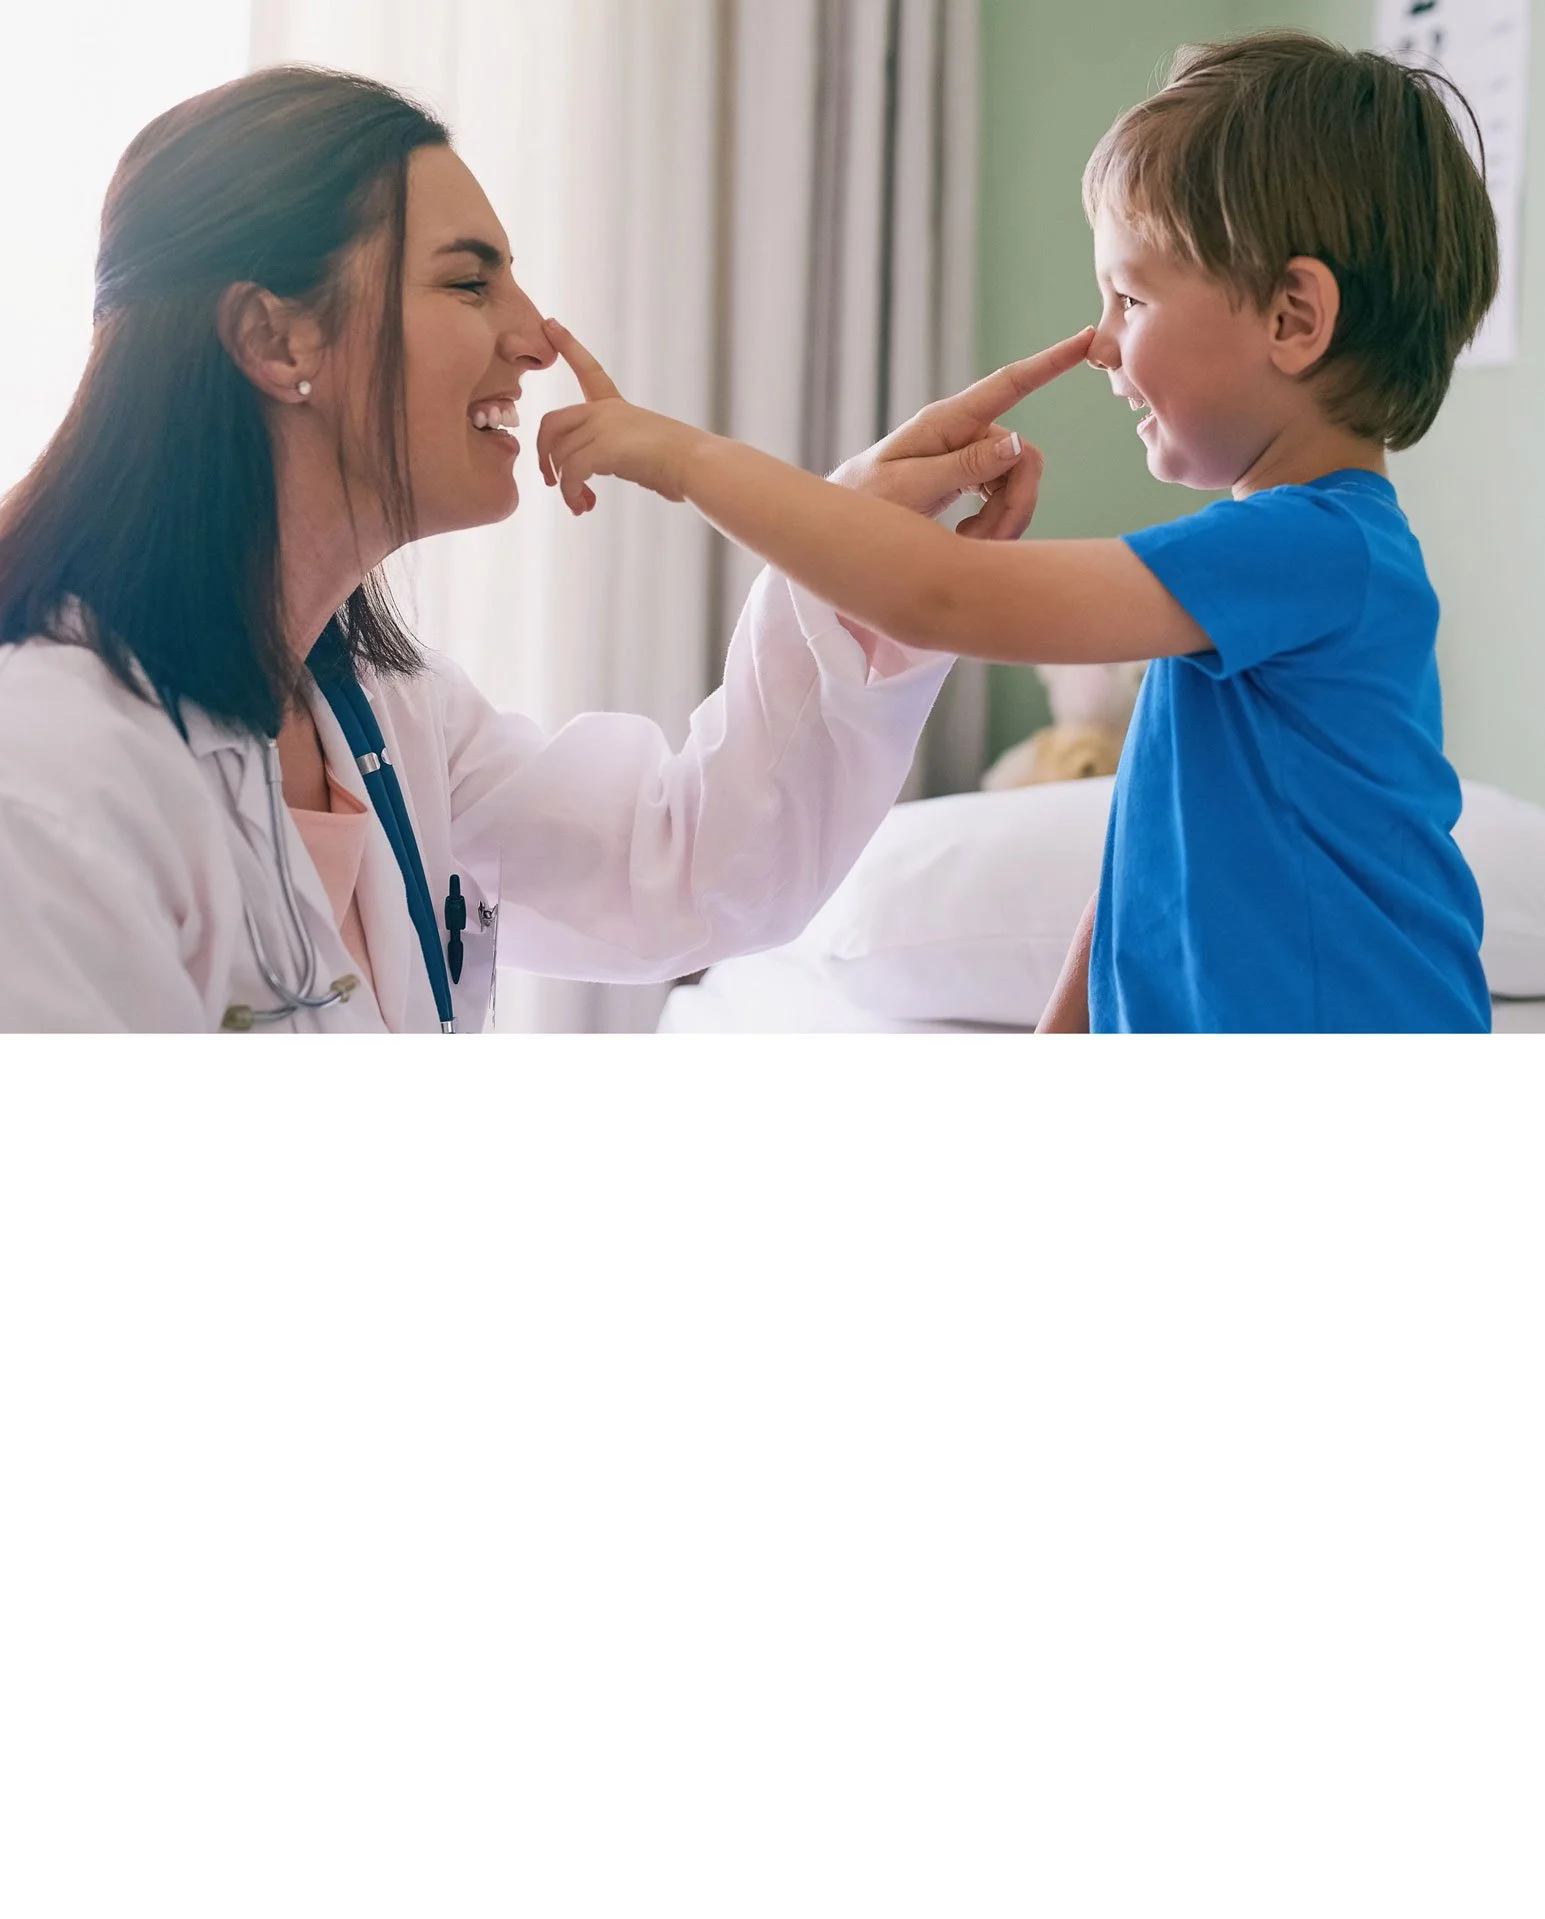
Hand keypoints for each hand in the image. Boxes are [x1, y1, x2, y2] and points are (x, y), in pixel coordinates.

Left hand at [537, 320, 707, 513]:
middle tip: (551, 481)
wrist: (697, 464)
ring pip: (559, 455)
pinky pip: (571, 472)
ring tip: (579, 504)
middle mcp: (606, 411)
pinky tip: (581, 507)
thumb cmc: (680, 465)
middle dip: (543, 454)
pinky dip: (571, 493)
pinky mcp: (604, 448)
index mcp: (617, 407)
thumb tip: (603, 481)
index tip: (550, 322)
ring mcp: (604, 427)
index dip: (568, 345)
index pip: (589, 369)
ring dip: (564, 486)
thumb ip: (619, 454)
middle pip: (551, 422)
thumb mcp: (644, 449)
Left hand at [830, 326, 1093, 541]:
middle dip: (1015, 504)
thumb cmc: (865, 503)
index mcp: (946, 422)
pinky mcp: (969, 477)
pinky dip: (996, 524)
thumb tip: (1018, 442)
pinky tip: (968, 538)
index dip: (1050, 362)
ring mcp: (968, 455)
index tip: (1088, 337)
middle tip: (985, 542)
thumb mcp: (910, 487)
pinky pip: (1006, 496)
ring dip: (1004, 521)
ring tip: (968, 542)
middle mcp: (962, 432)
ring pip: (1019, 483)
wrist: (843, 526)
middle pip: (1024, 458)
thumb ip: (964, 466)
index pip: (1008, 384)